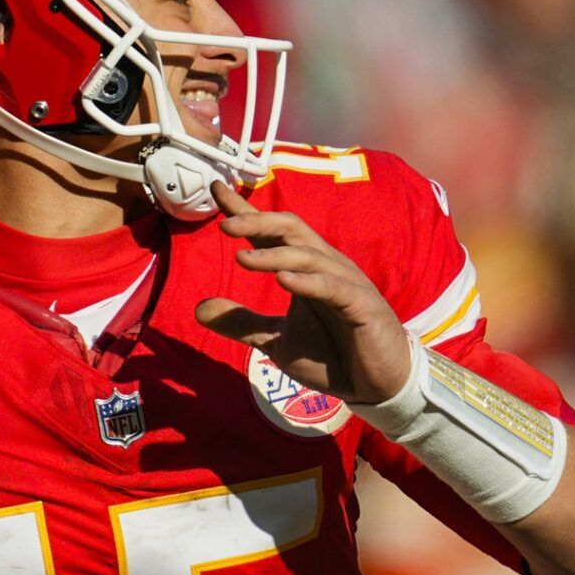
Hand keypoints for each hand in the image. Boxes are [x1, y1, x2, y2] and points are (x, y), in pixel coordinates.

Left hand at [194, 180, 412, 404]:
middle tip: (224, 224)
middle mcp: (325, 267)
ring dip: (275, 254)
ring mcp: (346, 283)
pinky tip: (283, 279)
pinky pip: (334, 288)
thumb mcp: (276, 342)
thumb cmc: (332, 357)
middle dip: (258, 222)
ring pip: (309, 255)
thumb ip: (242, 323)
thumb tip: (199, 308)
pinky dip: (308, 282)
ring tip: (242, 258)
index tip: (216, 189)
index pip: (272, 231)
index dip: (245, 211)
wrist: (376, 385)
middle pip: (291, 229)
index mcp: (304, 269)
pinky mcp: (363, 306)